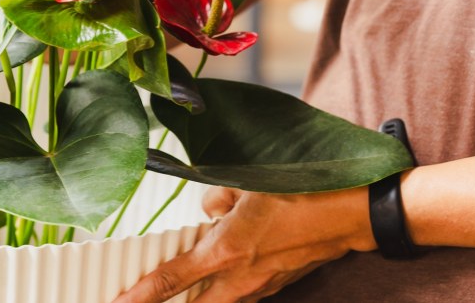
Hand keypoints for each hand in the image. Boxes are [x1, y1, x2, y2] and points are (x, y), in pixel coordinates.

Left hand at [111, 186, 376, 302]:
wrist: (357, 212)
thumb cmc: (306, 193)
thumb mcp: (249, 183)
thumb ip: (217, 198)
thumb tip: (208, 211)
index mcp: (227, 251)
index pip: (170, 279)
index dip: (139, 295)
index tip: (117, 302)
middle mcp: (242, 277)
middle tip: (138, 301)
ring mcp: (263, 285)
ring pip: (219, 301)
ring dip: (201, 296)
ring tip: (186, 285)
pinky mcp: (280, 284)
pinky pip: (243, 292)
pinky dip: (228, 285)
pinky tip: (227, 268)